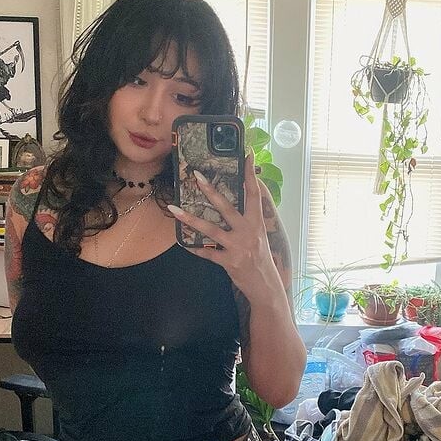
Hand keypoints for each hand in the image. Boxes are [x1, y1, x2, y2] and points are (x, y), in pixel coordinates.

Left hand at [167, 153, 279, 301]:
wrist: (265, 285)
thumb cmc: (260, 257)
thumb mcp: (259, 234)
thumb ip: (250, 216)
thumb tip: (244, 196)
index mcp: (257, 222)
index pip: (254, 193)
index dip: (250, 174)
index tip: (247, 154)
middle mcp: (248, 232)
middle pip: (227, 207)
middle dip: (211, 191)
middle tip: (196, 176)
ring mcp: (238, 247)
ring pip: (211, 229)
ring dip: (191, 219)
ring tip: (174, 209)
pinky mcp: (228, 262)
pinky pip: (207, 253)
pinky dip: (194, 249)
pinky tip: (183, 243)